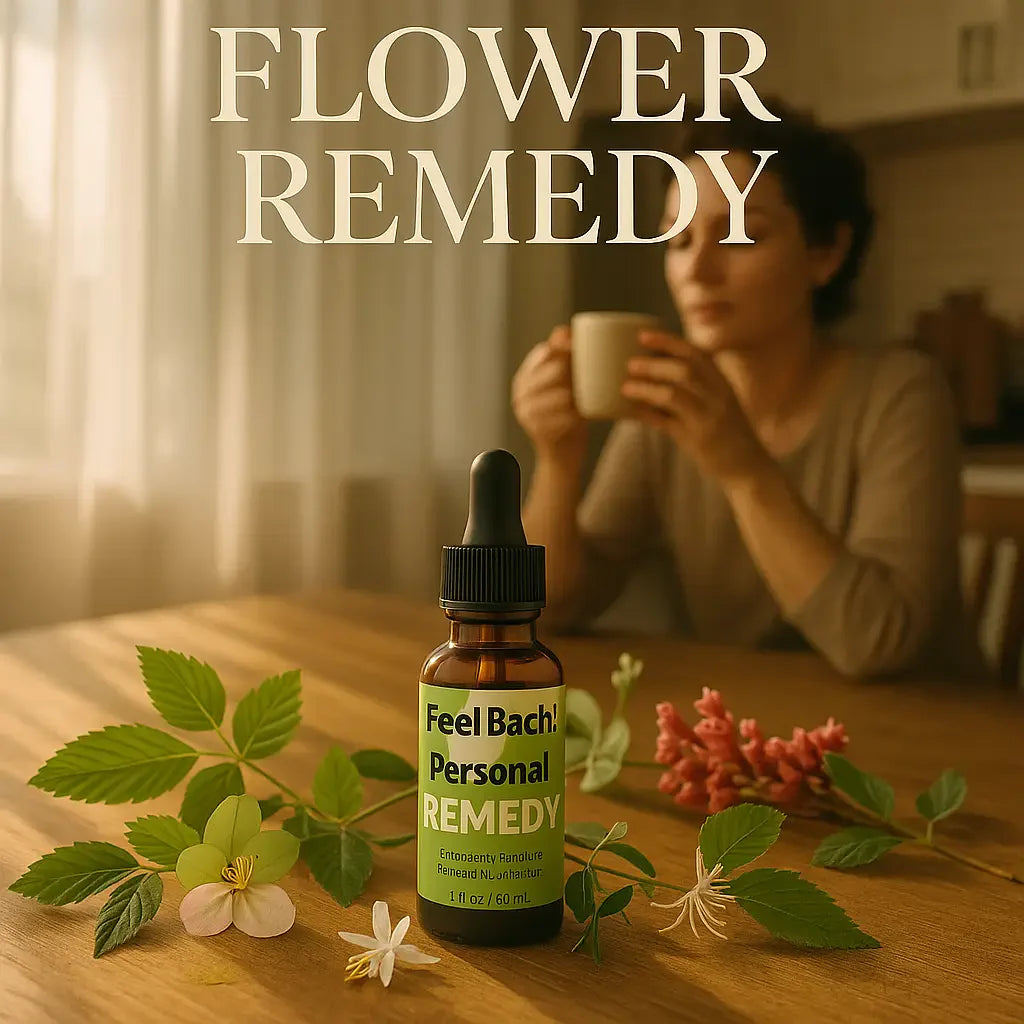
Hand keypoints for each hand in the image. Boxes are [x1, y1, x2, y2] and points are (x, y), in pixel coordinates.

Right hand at [512, 325, 586, 463]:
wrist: (560, 457)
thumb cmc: (567, 415)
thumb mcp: (563, 386)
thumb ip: (562, 360)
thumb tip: (564, 330)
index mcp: (525, 377)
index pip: (544, 352)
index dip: (564, 345)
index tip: (582, 343)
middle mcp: (521, 393)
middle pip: (555, 371)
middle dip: (577, 371)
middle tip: (595, 375)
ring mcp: (527, 413)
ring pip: (562, 394)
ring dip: (581, 395)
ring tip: (593, 397)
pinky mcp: (538, 431)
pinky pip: (566, 416)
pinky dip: (579, 416)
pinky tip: (585, 416)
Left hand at [622, 330, 770, 487]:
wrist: (748, 467)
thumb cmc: (728, 433)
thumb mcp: (719, 403)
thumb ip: (697, 388)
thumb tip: (655, 373)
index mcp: (722, 383)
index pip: (695, 354)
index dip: (667, 342)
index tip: (643, 335)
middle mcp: (717, 396)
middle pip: (683, 370)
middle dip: (653, 364)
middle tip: (630, 363)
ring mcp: (707, 418)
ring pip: (672, 394)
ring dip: (646, 388)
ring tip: (626, 387)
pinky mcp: (696, 439)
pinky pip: (665, 423)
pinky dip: (646, 415)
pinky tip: (630, 411)